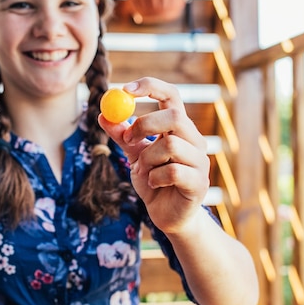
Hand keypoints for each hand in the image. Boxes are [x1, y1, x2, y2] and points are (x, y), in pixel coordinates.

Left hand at [99, 77, 209, 233]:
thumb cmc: (154, 182)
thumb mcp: (134, 155)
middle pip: (174, 116)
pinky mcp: (199, 183)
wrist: (167, 217)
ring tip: (144, 171)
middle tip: (128, 138)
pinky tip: (153, 184)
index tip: (125, 89)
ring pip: (170, 145)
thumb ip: (122, 136)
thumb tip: (103, 115)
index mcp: (179, 128)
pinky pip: (173, 171)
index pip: (172, 96)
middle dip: (145, 125)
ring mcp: (200, 161)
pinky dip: (155, 177)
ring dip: (147, 158)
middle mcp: (194, 140)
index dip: (151, 87)